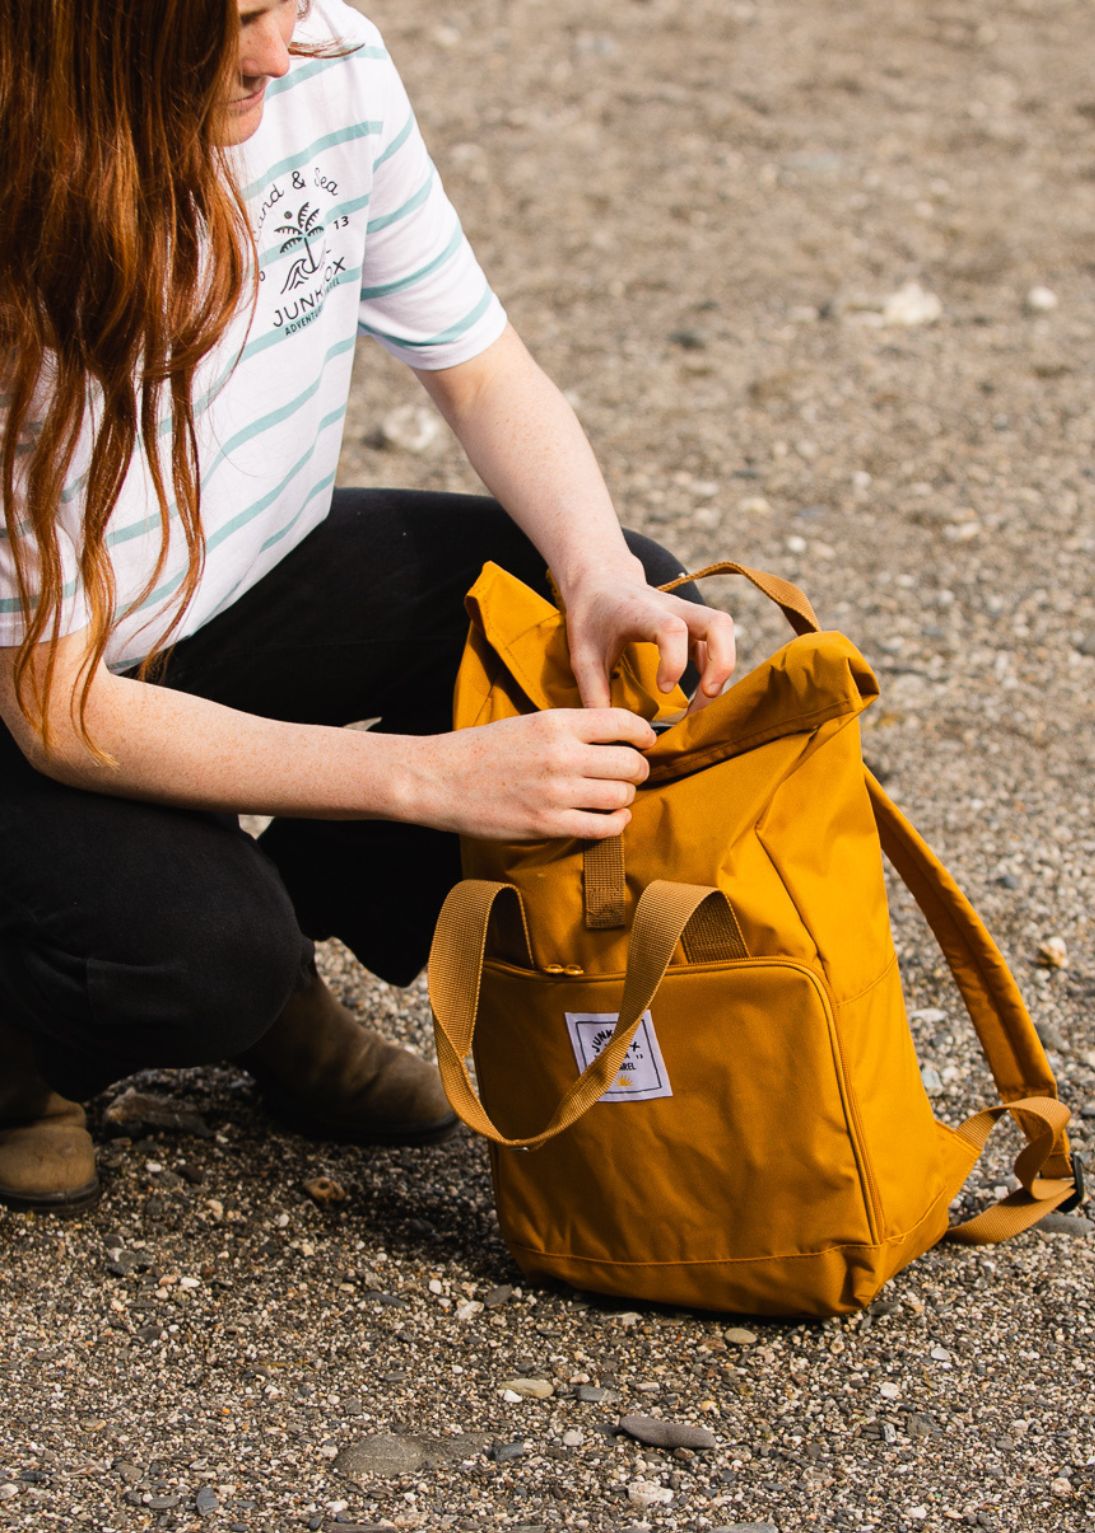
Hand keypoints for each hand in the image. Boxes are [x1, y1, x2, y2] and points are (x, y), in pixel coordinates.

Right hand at [407, 709, 654, 840]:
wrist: (439, 779)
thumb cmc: (483, 751)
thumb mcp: (529, 723)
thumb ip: (570, 729)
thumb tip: (616, 739)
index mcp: (556, 723)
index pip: (624, 724)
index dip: (643, 735)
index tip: (645, 743)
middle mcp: (561, 755)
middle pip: (630, 764)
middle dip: (638, 770)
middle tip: (631, 774)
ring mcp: (556, 792)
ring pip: (621, 796)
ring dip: (625, 798)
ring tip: (615, 796)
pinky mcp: (547, 824)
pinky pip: (603, 826)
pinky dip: (616, 823)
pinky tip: (611, 818)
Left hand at [561, 573, 736, 710]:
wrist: (600, 580)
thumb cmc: (591, 616)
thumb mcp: (583, 655)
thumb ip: (594, 694)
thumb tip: (610, 736)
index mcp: (640, 612)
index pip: (671, 629)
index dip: (675, 662)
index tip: (663, 689)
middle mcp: (671, 607)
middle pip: (717, 623)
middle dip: (721, 663)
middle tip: (705, 696)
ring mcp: (686, 612)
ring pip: (723, 630)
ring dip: (722, 667)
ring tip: (703, 702)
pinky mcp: (692, 622)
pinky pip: (717, 641)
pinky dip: (715, 667)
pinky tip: (699, 693)